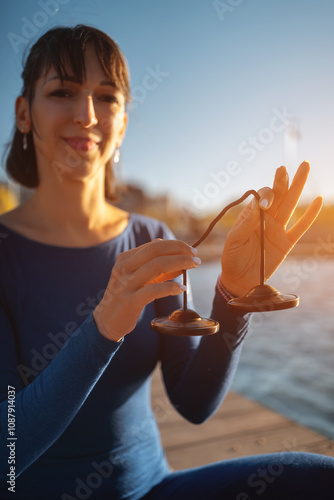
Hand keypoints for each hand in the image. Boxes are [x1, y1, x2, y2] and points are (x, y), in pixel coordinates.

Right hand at [93, 239, 199, 340]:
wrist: (106, 321)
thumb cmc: (125, 297)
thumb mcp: (135, 277)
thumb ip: (149, 264)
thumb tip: (167, 247)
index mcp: (125, 259)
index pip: (154, 245)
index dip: (175, 245)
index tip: (190, 250)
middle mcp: (124, 268)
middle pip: (156, 251)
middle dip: (179, 250)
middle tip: (195, 256)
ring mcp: (126, 284)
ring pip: (157, 266)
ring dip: (180, 263)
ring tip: (193, 266)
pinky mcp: (130, 301)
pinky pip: (154, 290)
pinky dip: (170, 287)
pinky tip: (181, 288)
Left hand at [220, 161, 322, 296]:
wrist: (239, 280)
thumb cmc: (232, 257)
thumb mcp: (235, 239)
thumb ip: (248, 222)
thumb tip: (260, 204)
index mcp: (251, 215)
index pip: (262, 197)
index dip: (267, 194)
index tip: (266, 203)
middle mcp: (266, 219)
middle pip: (278, 195)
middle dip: (283, 180)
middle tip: (289, 166)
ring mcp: (278, 229)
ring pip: (291, 205)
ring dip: (298, 187)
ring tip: (305, 167)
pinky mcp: (287, 242)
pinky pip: (301, 227)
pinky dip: (310, 215)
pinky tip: (317, 200)